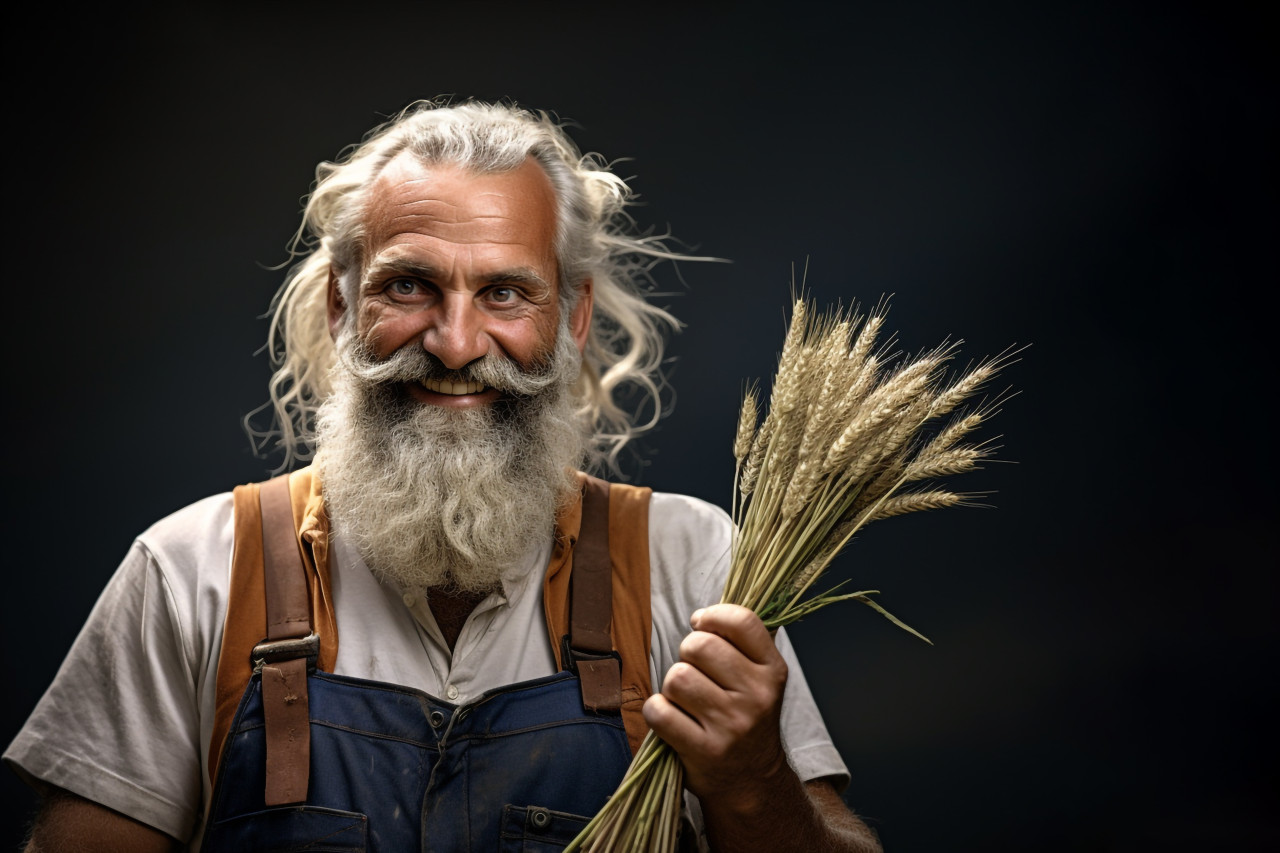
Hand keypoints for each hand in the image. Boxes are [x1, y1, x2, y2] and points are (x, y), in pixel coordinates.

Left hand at [642, 603, 790, 804]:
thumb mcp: (761, 680)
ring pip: (676, 677)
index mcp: (773, 671)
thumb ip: (742, 644)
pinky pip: (659, 710)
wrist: (751, 780)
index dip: (712, 616)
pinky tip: (672, 719)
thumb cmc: (746, 718)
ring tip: (686, 700)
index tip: (701, 624)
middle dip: (686, 654)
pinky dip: (657, 711)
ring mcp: (731, 726)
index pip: (742, 622)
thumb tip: (705, 614)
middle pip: (699, 646)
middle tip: (694, 671)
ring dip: (672, 686)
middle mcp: (757, 697)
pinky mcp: (704, 750)